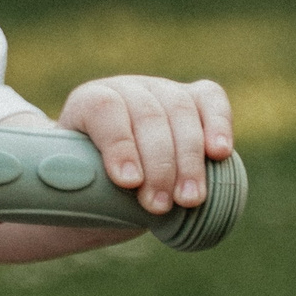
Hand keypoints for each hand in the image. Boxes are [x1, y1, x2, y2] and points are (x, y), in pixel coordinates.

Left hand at [57, 75, 232, 215]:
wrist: (112, 180)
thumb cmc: (91, 186)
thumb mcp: (76, 186)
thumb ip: (79, 186)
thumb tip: (87, 190)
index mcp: (87, 103)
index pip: (103, 109)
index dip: (118, 144)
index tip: (128, 182)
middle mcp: (126, 90)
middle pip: (148, 115)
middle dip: (158, 165)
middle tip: (158, 205)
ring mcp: (162, 90)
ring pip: (180, 111)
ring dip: (189, 159)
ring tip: (189, 200)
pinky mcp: (195, 99)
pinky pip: (211, 100)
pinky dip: (218, 125)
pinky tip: (220, 154)